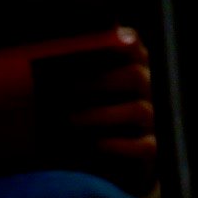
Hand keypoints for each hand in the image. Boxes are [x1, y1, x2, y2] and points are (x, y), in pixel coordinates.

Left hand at [35, 30, 155, 182]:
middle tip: (66, 90)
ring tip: (71, 120)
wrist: (97, 155)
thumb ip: (67, 67)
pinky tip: (95, 144)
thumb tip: (46, 50)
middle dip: (99, 82)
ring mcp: (150, 119)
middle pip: (136, 76)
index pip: (130, 44)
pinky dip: (119, 145)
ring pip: (139, 111)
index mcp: (130, 62)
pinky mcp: (150, 148)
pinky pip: (145, 146)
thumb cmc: (79, 108)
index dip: (112, 43)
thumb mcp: (73, 86)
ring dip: (101, 115)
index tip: (82, 47)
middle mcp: (145, 87)